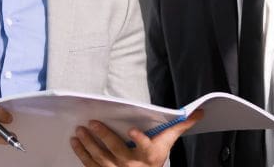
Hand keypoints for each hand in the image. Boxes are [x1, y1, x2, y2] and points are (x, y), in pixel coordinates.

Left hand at [70, 109, 203, 166]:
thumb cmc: (155, 158)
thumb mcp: (168, 144)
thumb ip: (179, 127)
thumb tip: (198, 112)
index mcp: (149, 155)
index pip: (145, 147)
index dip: (138, 139)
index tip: (132, 131)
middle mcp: (132, 165)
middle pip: (116, 150)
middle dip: (103, 136)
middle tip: (91, 123)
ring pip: (100, 157)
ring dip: (88, 144)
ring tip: (80, 131)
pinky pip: (91, 165)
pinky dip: (82, 154)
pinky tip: (75, 142)